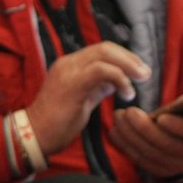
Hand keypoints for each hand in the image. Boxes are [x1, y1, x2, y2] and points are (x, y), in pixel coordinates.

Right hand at [27, 41, 150, 153]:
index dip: (125, 57)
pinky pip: (101, 71)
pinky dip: (120, 78)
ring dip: (129, 66)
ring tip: (141, 80)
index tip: (139, 70)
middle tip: (146, 74)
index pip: (102, 50)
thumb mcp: (83, 99)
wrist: (36, 134)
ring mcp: (69, 71)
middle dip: (131, 59)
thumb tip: (116, 82)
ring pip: (104, 54)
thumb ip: (98, 86)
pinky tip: (127, 93)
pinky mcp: (72, 83)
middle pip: (105, 48)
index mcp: (70, 65)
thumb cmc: (59, 121)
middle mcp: (68, 63)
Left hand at [110, 66, 182, 178]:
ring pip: (150, 153)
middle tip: (129, 112)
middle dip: (145, 128)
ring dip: (131, 135)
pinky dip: (126, 145)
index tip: (162, 116)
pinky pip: (139, 159)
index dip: (179, 127)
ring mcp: (175, 165)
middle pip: (167, 145)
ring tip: (119, 117)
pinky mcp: (158, 170)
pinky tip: (115, 130)